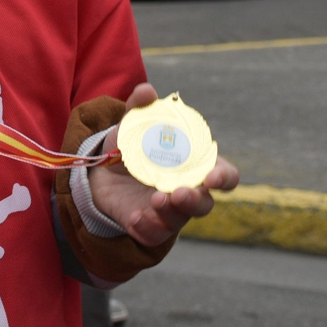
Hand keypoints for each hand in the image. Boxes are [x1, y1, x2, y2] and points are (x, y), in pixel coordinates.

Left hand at [86, 83, 240, 249]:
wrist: (101, 170)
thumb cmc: (131, 145)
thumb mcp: (133, 124)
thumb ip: (140, 107)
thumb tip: (147, 91)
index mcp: (195, 166)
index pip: (225, 176)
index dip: (224, 178)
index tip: (213, 177)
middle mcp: (188, 191)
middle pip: (205, 204)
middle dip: (196, 200)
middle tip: (179, 192)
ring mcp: (169, 212)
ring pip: (180, 221)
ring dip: (171, 213)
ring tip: (155, 201)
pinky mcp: (147, 225)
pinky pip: (153, 234)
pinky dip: (146, 228)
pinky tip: (135, 217)